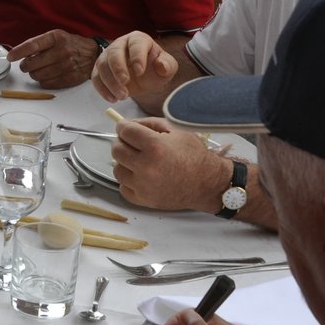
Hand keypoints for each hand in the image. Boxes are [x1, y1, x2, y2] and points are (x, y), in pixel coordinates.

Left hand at [6, 30, 97, 88]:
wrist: (93, 54)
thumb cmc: (71, 44)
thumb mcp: (56, 36)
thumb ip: (39, 44)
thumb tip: (20, 54)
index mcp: (56, 38)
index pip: (32, 45)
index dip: (18, 52)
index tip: (10, 57)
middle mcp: (61, 51)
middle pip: (32, 64)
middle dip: (25, 66)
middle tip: (27, 65)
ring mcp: (66, 66)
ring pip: (38, 75)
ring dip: (34, 74)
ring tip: (39, 69)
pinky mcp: (69, 78)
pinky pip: (47, 84)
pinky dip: (43, 81)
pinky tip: (47, 75)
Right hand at [91, 32, 177, 102]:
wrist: (145, 78)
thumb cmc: (156, 69)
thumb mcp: (168, 68)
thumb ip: (167, 65)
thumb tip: (161, 65)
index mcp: (138, 39)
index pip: (136, 44)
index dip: (137, 57)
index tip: (140, 72)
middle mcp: (120, 44)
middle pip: (114, 52)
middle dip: (118, 68)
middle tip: (125, 83)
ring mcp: (107, 56)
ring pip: (102, 65)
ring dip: (110, 82)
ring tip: (123, 96)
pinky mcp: (100, 70)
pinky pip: (96, 78)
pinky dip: (102, 89)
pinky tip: (112, 99)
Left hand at [110, 117, 227, 212]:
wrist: (207, 183)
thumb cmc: (194, 155)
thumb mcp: (176, 130)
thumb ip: (150, 123)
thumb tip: (129, 124)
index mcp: (155, 146)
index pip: (125, 132)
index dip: (123, 127)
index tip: (125, 127)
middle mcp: (146, 166)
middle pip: (117, 150)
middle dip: (122, 143)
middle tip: (132, 143)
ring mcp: (143, 185)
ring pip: (117, 169)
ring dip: (124, 163)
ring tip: (138, 160)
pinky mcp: (143, 200)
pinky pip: (123, 187)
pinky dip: (129, 181)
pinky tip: (140, 175)